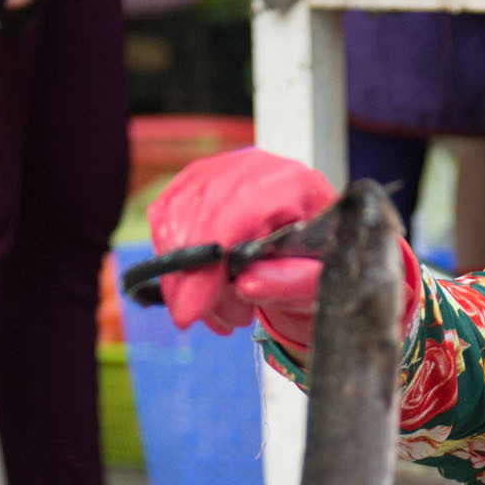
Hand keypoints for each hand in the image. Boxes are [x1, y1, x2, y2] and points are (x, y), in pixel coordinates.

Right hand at [149, 146, 340, 335]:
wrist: (312, 248)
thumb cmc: (318, 264)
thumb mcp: (319, 283)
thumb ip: (292, 284)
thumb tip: (247, 284)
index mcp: (295, 184)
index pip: (236, 213)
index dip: (206, 264)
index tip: (191, 311)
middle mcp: (255, 167)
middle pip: (200, 214)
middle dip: (190, 278)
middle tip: (208, 318)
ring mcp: (223, 169)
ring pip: (176, 217)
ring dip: (183, 274)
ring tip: (220, 306)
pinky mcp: (198, 180)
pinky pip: (166, 217)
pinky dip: (174, 259)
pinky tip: (202, 286)